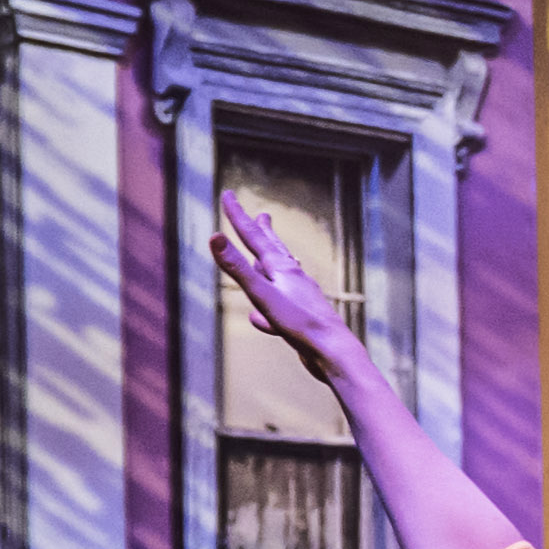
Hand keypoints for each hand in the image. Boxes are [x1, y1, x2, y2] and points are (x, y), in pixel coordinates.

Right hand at [206, 188, 374, 383]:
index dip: (237, 216)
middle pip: (276, 252)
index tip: (227, 194)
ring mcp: (300, 300)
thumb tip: (215, 236)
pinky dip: (266, 310)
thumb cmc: (301, 325)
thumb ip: (238, 269)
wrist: (334, 355)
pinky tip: (261, 321)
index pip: (254, 237)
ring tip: (264, 261)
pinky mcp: (301, 322)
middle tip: (264, 216)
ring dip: (268, 267)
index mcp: (284, 269)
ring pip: (280, 279)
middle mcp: (294, 280)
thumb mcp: (262, 295)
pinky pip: (279, 310)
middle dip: (265, 234)